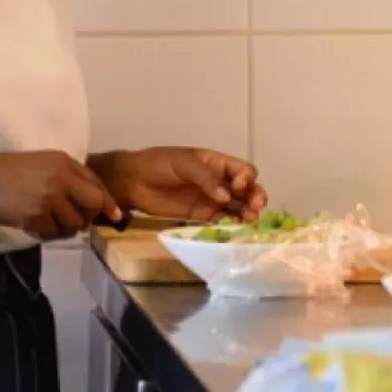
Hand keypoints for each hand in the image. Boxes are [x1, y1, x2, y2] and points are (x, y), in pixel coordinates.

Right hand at [0, 151, 121, 240]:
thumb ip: (68, 177)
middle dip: (89, 218)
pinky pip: (53, 234)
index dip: (107, 202)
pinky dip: (47, 235)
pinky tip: (36, 228)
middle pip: (93, 205)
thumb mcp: (44, 163)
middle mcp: (61, 178)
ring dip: (66, 230)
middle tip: (78, 224)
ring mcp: (48, 197)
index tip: (115, 215)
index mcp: (65, 162)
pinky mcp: (34, 216)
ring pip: (74, 224)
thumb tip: (94, 200)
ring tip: (51, 225)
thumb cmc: (10, 172)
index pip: (97, 185)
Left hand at [94, 148, 266, 222]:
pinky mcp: (202, 215)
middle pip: (246, 189)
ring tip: (250, 219)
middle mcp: (219, 181)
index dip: (247, 178)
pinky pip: (222, 220)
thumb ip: (205, 179)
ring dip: (247, 212)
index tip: (239, 185)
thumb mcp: (184, 164)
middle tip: (257, 206)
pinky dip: (231, 224)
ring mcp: (211, 199)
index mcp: (217, 163)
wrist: (133, 181)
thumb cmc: (159, 164)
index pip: (243, 169)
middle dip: (255, 196)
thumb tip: (225, 198)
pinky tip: (236, 228)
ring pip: (237, 206)